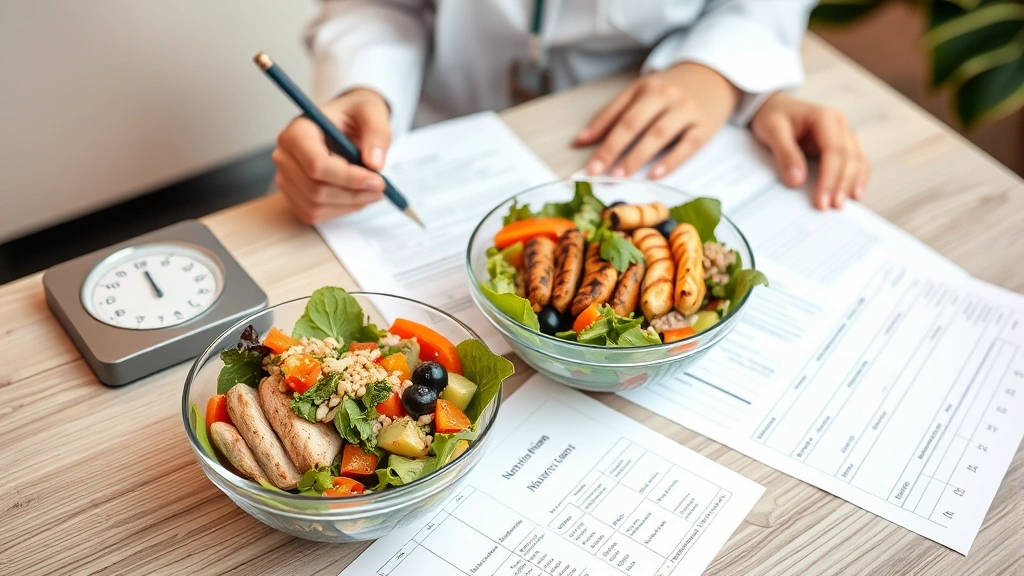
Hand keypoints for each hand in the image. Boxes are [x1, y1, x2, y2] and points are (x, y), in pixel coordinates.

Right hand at [272, 88, 390, 223]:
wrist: (346, 123)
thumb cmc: (354, 115)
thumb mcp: (372, 112)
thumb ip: (377, 133)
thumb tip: (375, 164)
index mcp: (297, 131)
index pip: (316, 164)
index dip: (349, 178)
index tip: (378, 180)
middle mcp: (285, 155)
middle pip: (316, 190)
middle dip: (354, 194)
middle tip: (382, 188)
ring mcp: (285, 178)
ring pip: (316, 206)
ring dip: (350, 204)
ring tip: (372, 191)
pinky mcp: (293, 196)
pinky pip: (314, 214)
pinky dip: (340, 210)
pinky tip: (356, 196)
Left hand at [574, 62, 738, 178]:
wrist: (714, 76)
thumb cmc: (672, 90)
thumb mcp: (642, 93)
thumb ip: (613, 114)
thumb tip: (581, 140)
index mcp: (644, 87)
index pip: (616, 112)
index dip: (596, 132)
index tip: (581, 151)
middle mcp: (664, 96)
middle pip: (634, 123)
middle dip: (612, 148)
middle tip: (596, 171)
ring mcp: (686, 110)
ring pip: (658, 135)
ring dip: (636, 157)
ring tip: (619, 175)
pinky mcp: (705, 126)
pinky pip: (686, 146)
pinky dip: (670, 162)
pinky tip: (654, 175)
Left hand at [750, 92, 868, 209]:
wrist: (772, 105)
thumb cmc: (772, 116)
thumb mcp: (772, 130)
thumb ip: (785, 153)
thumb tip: (797, 181)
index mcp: (825, 118)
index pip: (834, 151)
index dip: (829, 178)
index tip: (821, 201)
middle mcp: (839, 125)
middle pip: (849, 158)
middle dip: (841, 185)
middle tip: (832, 208)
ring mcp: (843, 134)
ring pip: (857, 161)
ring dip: (851, 184)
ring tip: (842, 205)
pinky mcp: (841, 145)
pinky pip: (855, 162)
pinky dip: (855, 178)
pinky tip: (853, 195)